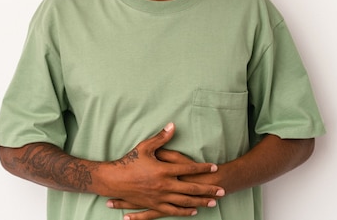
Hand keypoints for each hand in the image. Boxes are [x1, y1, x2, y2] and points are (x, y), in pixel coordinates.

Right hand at [103, 123, 224, 219]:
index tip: (215, 167)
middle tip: (222, 191)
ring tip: (213, 202)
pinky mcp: (154, 205)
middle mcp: (164, 186)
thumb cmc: (129, 162)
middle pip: (191, 188)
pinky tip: (194, 211)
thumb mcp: (145, 147)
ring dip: (200, 202)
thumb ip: (161, 138)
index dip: (203, 168)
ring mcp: (160, 197)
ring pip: (185, 202)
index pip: (189, 169)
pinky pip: (173, 211)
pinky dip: (184, 211)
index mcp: (164, 170)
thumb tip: (173, 125)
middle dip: (208, 190)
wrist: (114, 180)